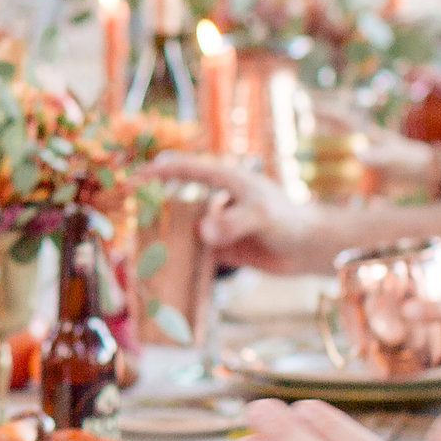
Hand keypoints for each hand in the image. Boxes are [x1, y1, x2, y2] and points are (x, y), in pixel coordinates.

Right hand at [146, 152, 323, 272]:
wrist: (310, 250)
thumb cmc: (290, 222)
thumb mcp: (263, 216)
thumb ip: (234, 222)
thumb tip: (202, 232)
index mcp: (226, 180)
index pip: (186, 168)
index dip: (158, 170)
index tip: (134, 178)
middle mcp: (218, 200)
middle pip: (178, 198)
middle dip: (154, 207)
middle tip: (130, 218)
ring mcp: (219, 225)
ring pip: (184, 229)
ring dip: (165, 238)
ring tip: (141, 249)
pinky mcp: (222, 248)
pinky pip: (196, 253)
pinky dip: (181, 260)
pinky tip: (166, 272)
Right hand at [406, 244, 440, 390]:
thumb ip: (436, 310)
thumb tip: (405, 310)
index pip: (437, 244)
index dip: (415, 245)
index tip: (392, 251)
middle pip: (433, 268)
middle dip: (411, 274)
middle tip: (387, 280)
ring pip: (437, 293)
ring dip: (419, 298)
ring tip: (394, 303)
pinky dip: (429, 319)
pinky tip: (413, 328)